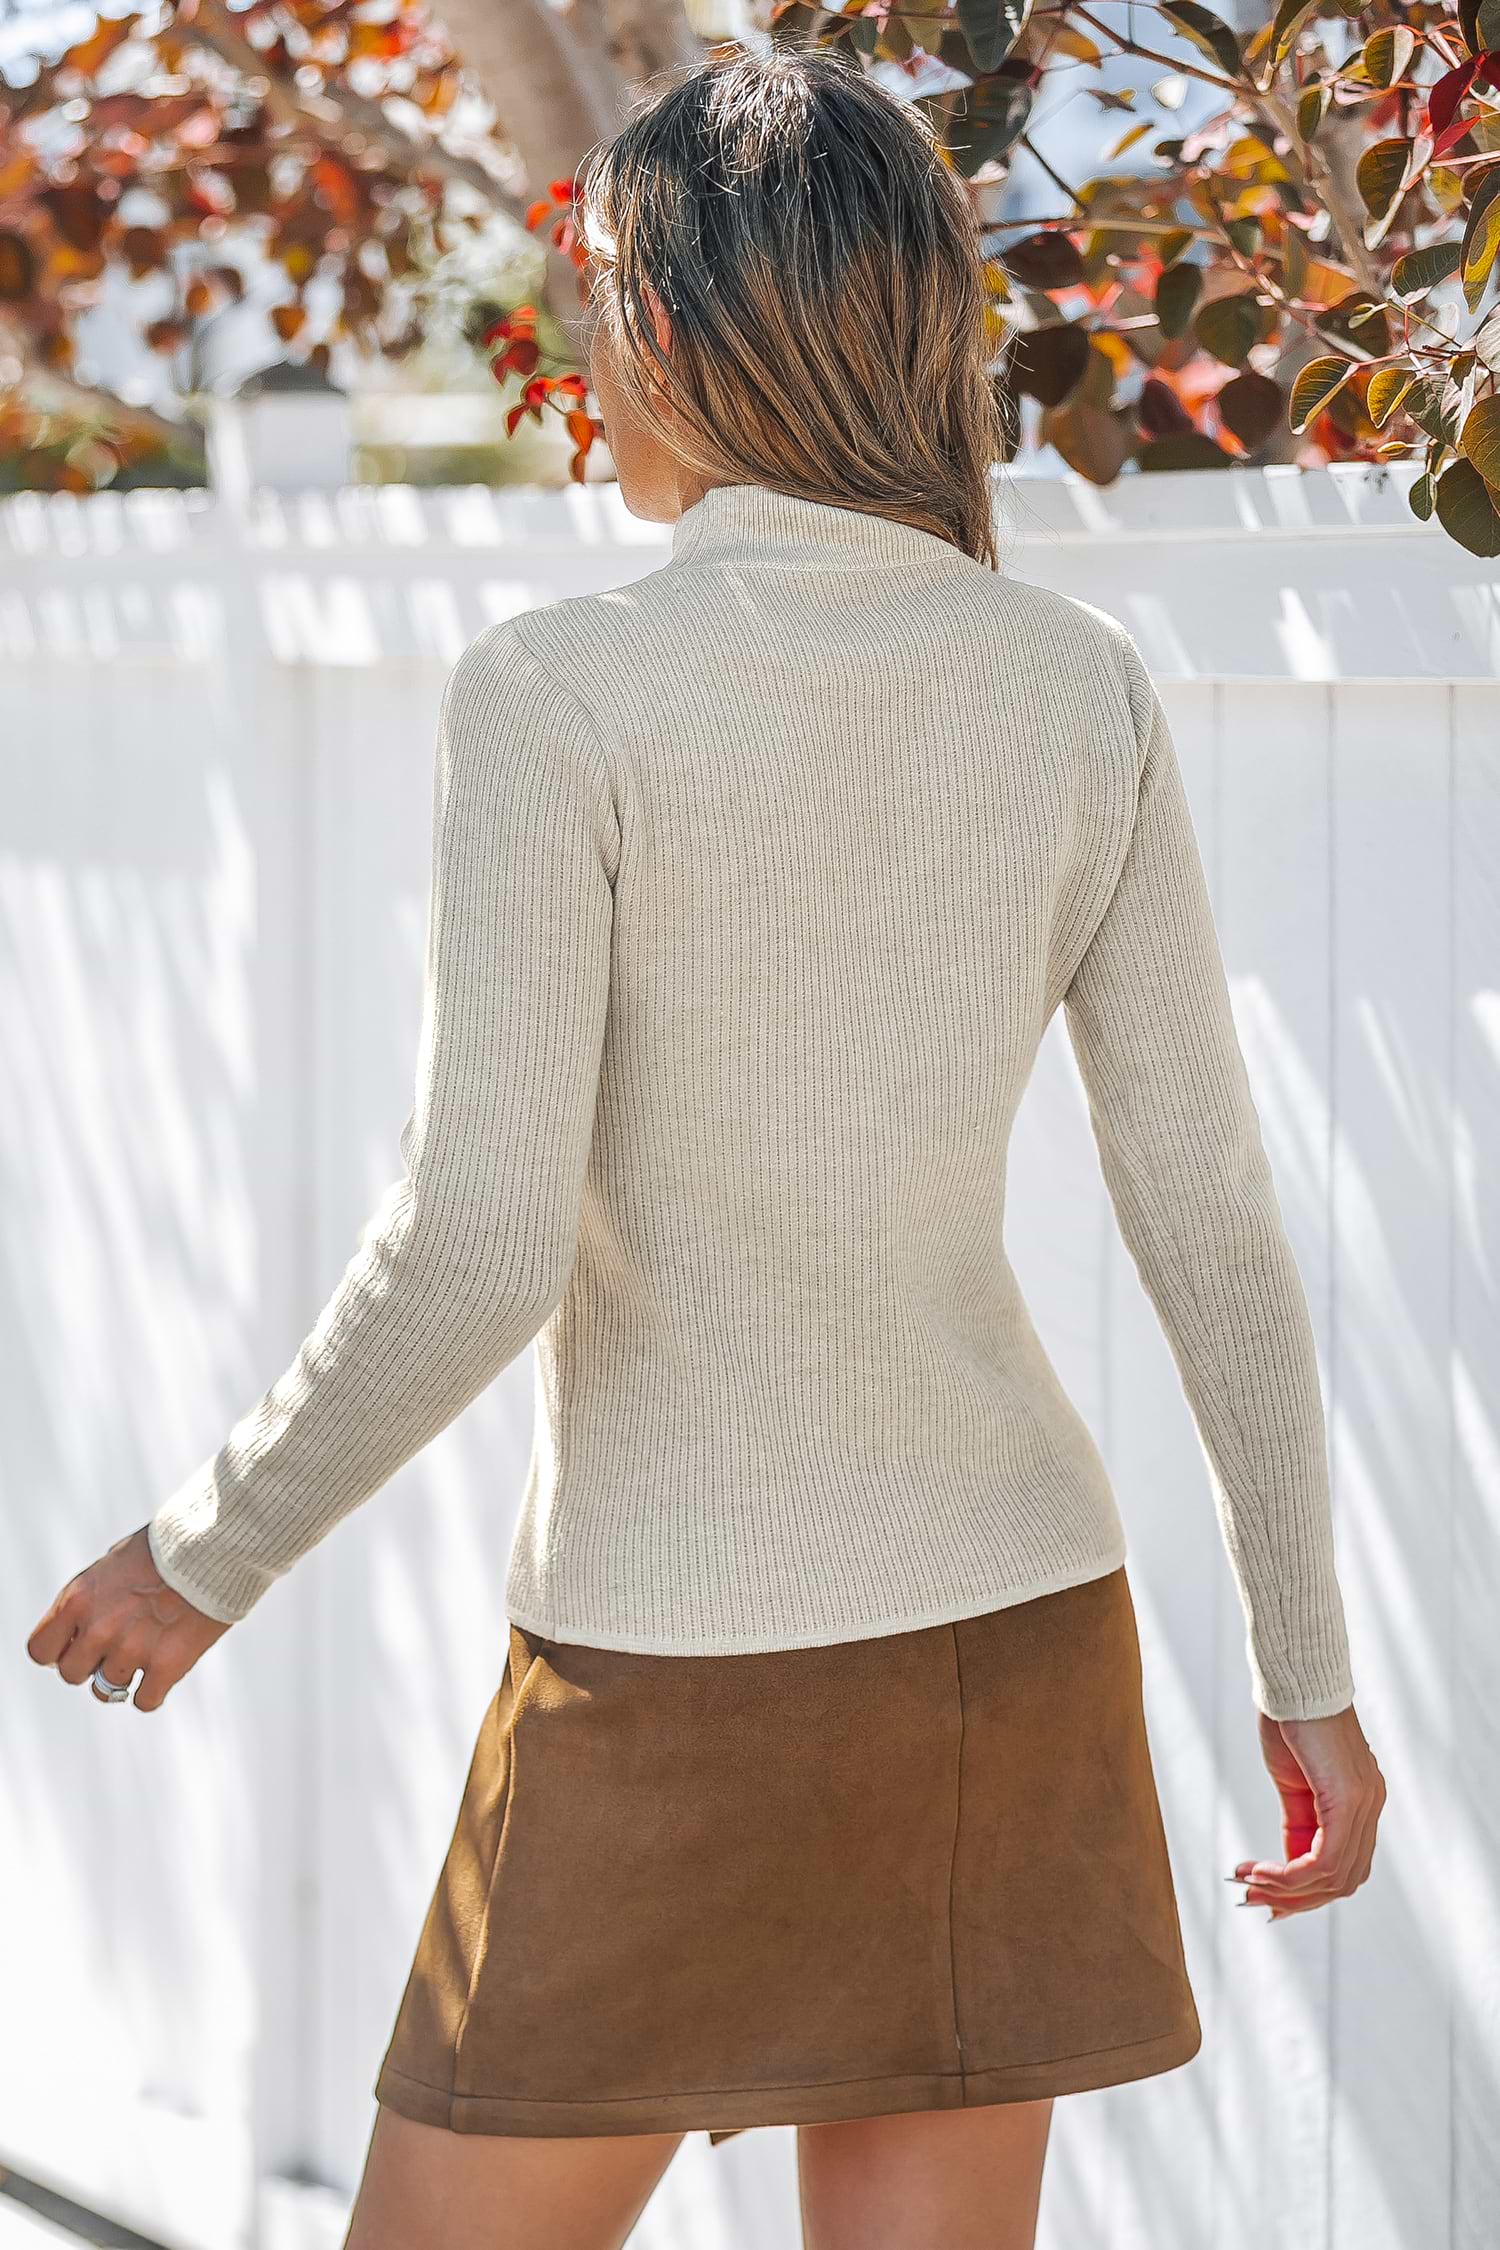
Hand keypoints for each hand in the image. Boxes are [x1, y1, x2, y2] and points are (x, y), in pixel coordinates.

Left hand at [26, 1524, 229, 1711]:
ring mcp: (133, 1650)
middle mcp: (99, 1629)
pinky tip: (163, 1670)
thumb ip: (89, 1602)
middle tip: (116, 1646)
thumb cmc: (164, 1551)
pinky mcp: (168, 1666)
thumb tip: (80, 1634)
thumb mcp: (110, 1567)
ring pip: (107, 1691)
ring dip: (122, 1677)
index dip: (59, 1650)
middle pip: (72, 1674)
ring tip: (144, 1653)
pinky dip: (152, 1691)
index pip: (41, 1650)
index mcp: (78, 1600)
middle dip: (91, 1663)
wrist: (214, 1546)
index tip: (77, 1644)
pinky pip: (145, 1701)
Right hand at [1232, 1703, 1385, 1917]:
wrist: (1294, 1678)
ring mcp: (1364, 1805)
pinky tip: (1262, 1872)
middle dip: (1295, 1898)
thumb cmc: (1290, 1717)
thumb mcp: (1293, 1781)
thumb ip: (1299, 1821)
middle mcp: (1370, 1807)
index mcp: (1360, 1802)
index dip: (1306, 1890)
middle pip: (1343, 1881)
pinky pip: (1325, 1861)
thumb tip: (1287, 1863)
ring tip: (1250, 1886)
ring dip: (1287, 1890)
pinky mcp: (1348, 1801)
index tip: (1266, 1897)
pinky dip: (1291, 1875)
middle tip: (1253, 1899)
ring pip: (1334, 1877)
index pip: (1342, 1866)